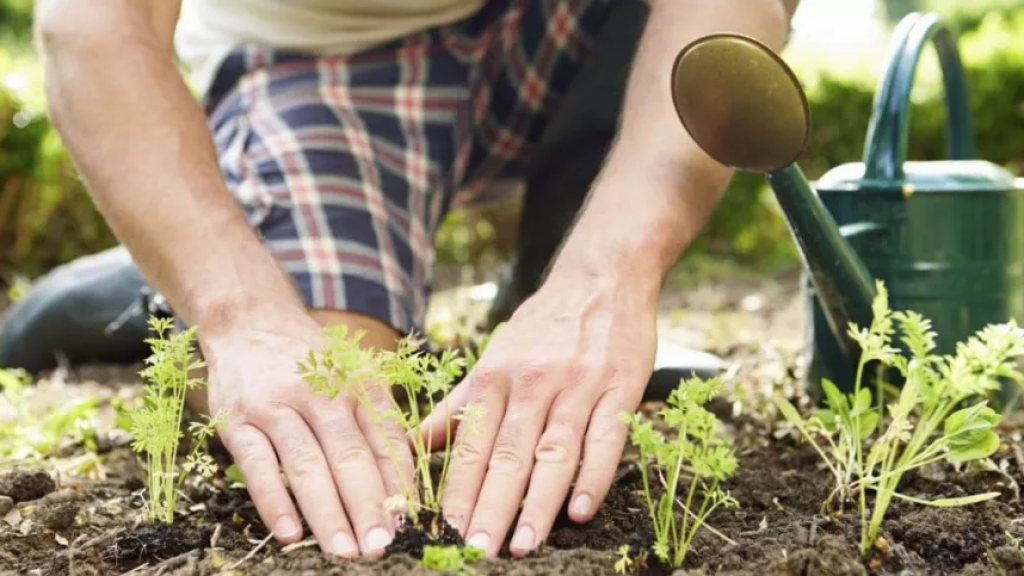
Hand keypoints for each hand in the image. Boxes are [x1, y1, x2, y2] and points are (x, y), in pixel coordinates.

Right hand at [200, 307, 413, 557]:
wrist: (249, 320)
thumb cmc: (311, 360)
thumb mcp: (352, 375)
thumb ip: (375, 421)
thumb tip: (403, 485)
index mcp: (357, 383)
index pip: (385, 438)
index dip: (399, 483)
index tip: (410, 522)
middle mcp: (320, 393)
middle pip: (350, 456)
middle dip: (368, 506)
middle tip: (381, 546)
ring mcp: (276, 406)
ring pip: (306, 464)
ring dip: (327, 512)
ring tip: (344, 550)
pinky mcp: (238, 420)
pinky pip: (257, 465)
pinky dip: (274, 501)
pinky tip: (289, 533)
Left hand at [419, 274, 657, 556]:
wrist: (602, 277)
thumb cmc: (543, 325)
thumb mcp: (494, 357)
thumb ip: (459, 404)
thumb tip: (414, 443)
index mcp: (496, 377)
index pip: (472, 443)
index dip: (459, 490)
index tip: (445, 532)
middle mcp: (532, 382)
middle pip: (508, 453)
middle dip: (491, 506)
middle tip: (477, 551)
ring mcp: (578, 386)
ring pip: (554, 451)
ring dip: (538, 502)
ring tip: (523, 545)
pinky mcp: (620, 388)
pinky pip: (606, 438)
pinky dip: (593, 476)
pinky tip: (581, 510)